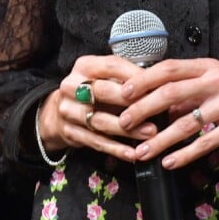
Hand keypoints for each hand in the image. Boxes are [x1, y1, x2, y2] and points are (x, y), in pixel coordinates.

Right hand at [38, 55, 158, 162]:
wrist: (59, 110)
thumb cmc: (92, 90)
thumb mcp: (104, 76)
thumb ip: (126, 78)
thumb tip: (159, 84)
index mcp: (84, 65)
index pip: (111, 66)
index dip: (134, 76)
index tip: (156, 85)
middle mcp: (71, 86)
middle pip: (103, 92)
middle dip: (130, 102)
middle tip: (155, 110)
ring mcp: (68, 110)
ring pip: (100, 120)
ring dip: (128, 129)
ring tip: (150, 133)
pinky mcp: (69, 132)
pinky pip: (96, 141)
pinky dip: (116, 149)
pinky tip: (132, 154)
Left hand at [117, 58, 218, 168]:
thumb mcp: (218, 77)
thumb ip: (190, 85)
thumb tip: (158, 100)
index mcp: (206, 66)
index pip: (168, 68)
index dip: (143, 79)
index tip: (123, 92)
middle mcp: (214, 81)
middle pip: (170, 93)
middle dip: (143, 108)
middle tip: (123, 123)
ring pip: (185, 122)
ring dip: (160, 140)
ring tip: (141, 153)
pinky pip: (206, 142)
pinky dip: (186, 154)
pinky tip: (171, 163)